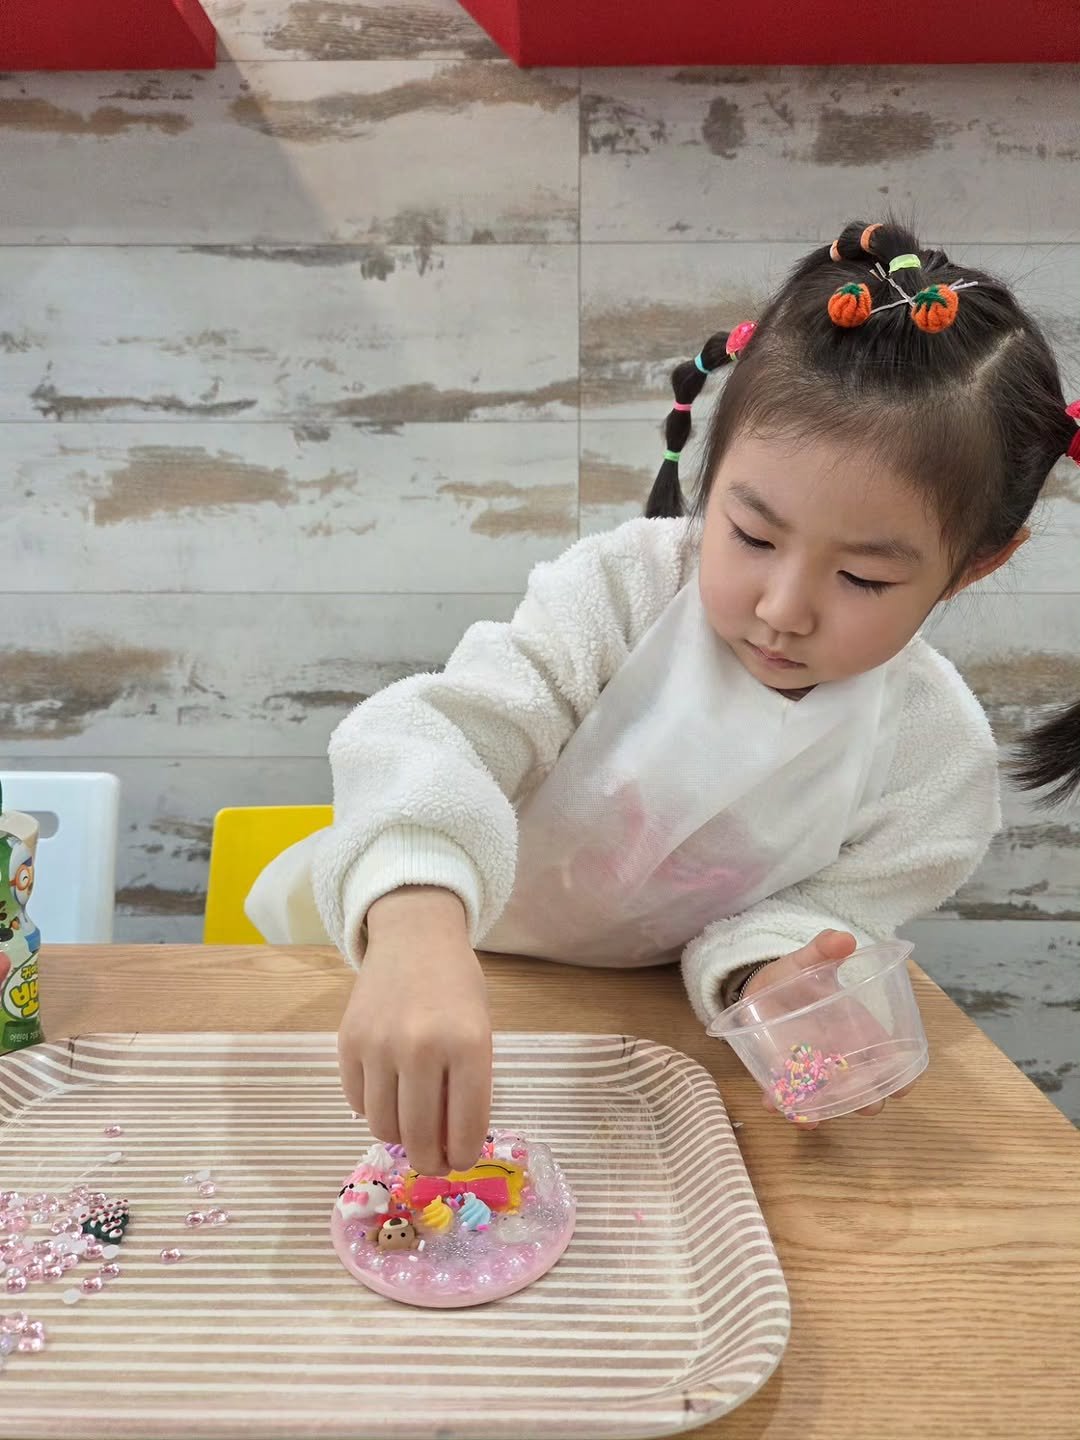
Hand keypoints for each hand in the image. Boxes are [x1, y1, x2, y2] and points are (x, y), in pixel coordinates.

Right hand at [338, 887, 491, 1175]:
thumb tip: (450, 1148)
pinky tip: (390, 1094)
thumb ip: (469, 1088)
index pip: (465, 1127)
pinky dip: (374, 1109)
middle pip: (419, 1136)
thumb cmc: (456, 989)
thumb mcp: (479, 1032)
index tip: (459, 1161)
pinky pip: (358, 1103)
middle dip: (429, 1160)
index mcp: (467, 1045)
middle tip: (433, 1161)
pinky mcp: (347, 1043)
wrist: (414, 938)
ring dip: (400, 1137)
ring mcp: (379, 1045)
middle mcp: (421, 1047)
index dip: (462, 1156)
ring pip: (383, 1126)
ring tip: (412, 1126)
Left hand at [744, 930, 918, 1126]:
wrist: (757, 987)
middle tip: (859, 1104)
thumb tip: (846, 939)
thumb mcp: (806, 961)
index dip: (901, 1078)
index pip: (890, 1061)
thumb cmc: (792, 978)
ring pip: (827, 1101)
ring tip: (808, 1115)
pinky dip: (782, 1105)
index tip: (900, 1089)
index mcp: (857, 1031)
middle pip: (865, 1090)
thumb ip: (824, 949)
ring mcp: (813, 1070)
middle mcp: (841, 1057)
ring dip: (820, 1111)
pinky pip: (787, 1098)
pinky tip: (771, 1103)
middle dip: (865, 1101)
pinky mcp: (785, 1076)